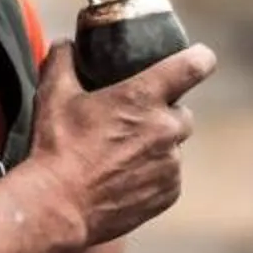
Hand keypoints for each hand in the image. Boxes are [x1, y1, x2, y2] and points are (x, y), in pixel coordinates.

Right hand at [17, 39, 214, 248]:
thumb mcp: (53, 95)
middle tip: (132, 121)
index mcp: (143, 97)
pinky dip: (153, 174)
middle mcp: (165, 129)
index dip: (199, 58)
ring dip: (157, 147)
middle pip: (182, 112)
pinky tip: (124, 178)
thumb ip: (62, 60)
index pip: (194, 65)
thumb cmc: (56, 149)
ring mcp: (170, 164)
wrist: (58, 207)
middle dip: (163, 114)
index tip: (197, 58)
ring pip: (174, 147)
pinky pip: (169, 176)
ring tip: (121, 155)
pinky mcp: (169, 193)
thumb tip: (66, 45)